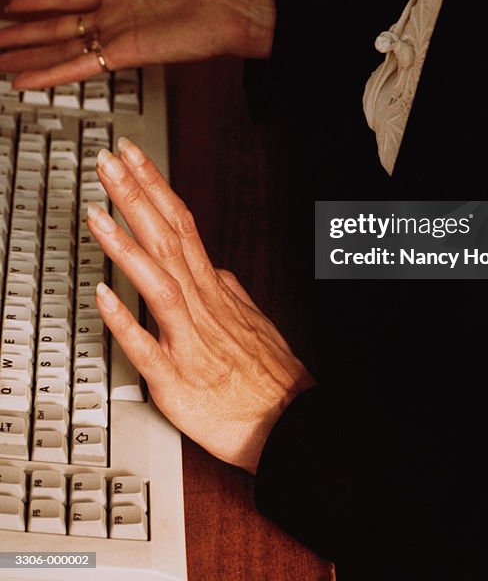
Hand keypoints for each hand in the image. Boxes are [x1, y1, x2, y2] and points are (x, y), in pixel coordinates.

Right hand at [0, 0, 275, 89]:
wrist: (253, 2)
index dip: (45, 1)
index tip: (16, 6)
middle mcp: (122, 14)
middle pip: (60, 27)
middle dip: (25, 36)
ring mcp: (122, 34)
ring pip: (62, 48)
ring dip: (27, 56)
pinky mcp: (128, 53)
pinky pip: (81, 65)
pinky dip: (50, 73)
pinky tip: (22, 81)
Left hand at [88, 137, 313, 472]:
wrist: (291, 427)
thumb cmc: (271, 379)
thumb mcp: (254, 323)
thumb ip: (231, 294)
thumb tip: (216, 268)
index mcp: (215, 291)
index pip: (182, 225)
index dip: (156, 188)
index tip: (133, 158)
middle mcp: (202, 308)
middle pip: (167, 240)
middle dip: (135, 197)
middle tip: (108, 160)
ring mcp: (189, 341)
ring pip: (158, 283)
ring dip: (126, 246)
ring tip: (98, 212)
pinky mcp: (177, 381)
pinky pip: (148, 348)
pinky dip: (125, 321)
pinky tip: (102, 297)